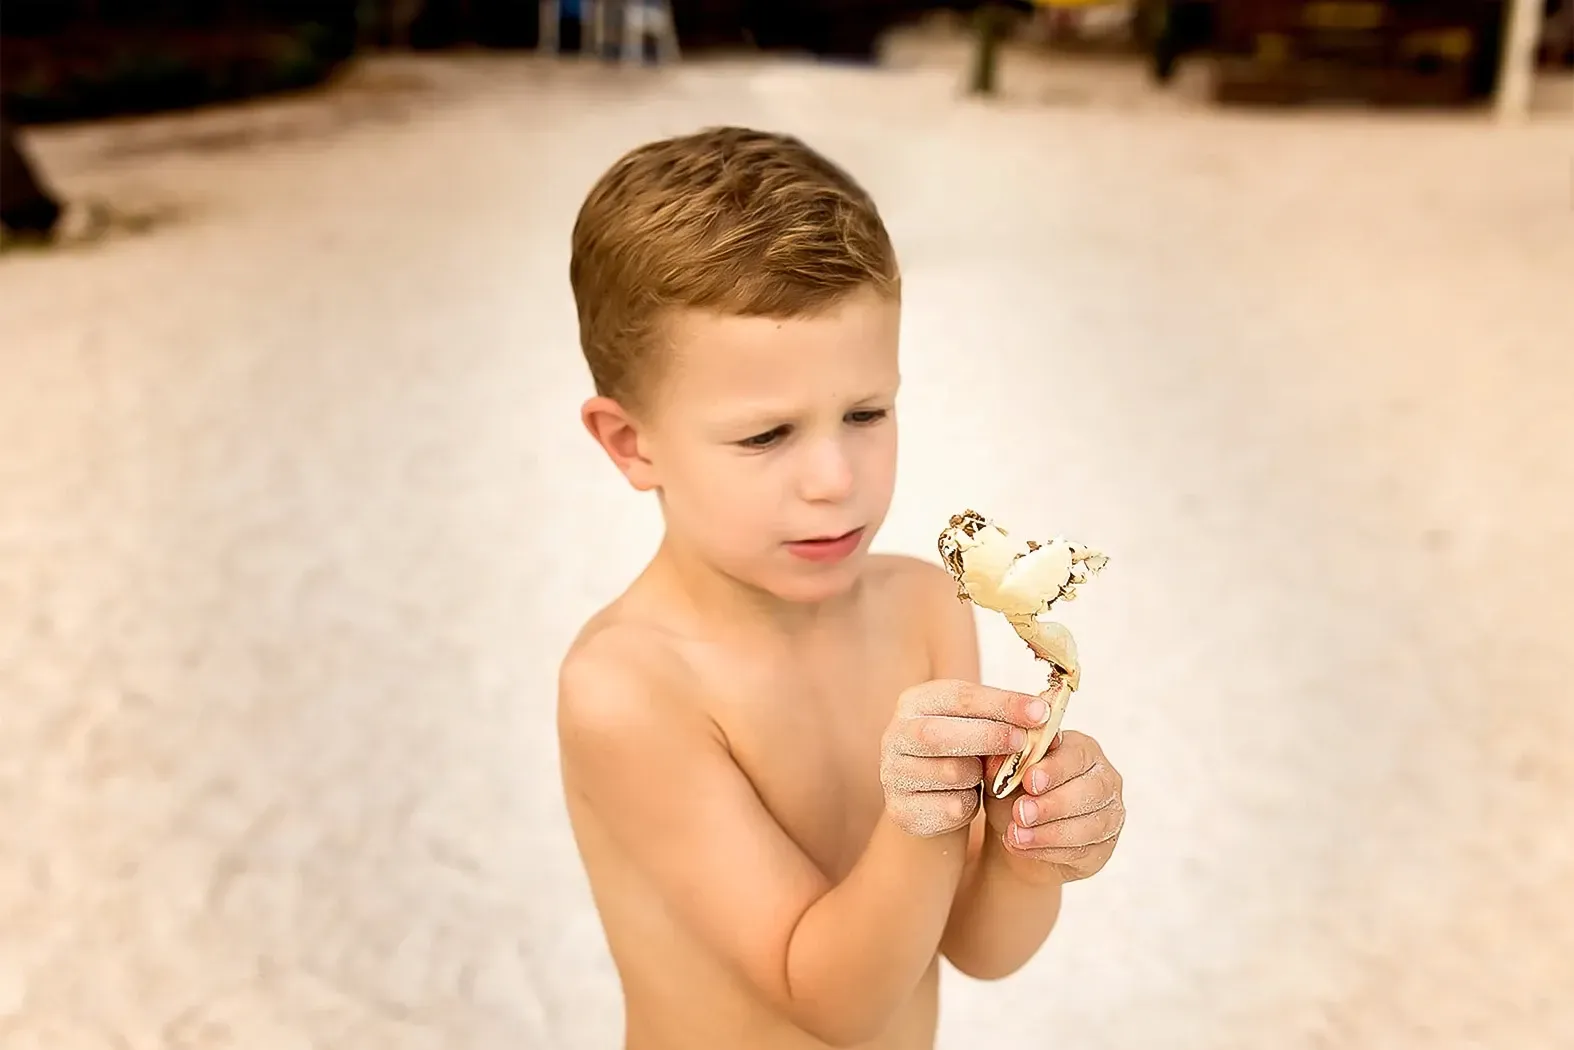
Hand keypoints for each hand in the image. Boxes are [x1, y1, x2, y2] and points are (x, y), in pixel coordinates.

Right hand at [880, 680, 1051, 838]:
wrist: (933, 798)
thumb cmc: (964, 751)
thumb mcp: (979, 726)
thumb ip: (1004, 719)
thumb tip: (1044, 715)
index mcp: (915, 702)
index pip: (959, 696)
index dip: (1001, 703)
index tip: (1040, 711)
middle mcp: (895, 735)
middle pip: (938, 734)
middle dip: (988, 736)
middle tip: (1023, 741)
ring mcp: (893, 774)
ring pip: (949, 773)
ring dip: (980, 776)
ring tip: (987, 776)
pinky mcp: (900, 810)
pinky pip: (949, 809)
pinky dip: (970, 805)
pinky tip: (969, 800)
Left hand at [983, 731, 1123, 882]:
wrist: (1016, 833)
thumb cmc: (1014, 793)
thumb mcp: (1002, 775)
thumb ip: (1002, 764)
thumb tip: (998, 759)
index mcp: (1082, 749)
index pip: (1077, 754)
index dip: (1055, 768)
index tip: (1029, 780)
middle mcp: (1103, 778)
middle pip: (1091, 789)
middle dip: (1053, 803)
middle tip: (1021, 812)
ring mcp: (1109, 814)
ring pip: (1090, 824)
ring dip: (1049, 832)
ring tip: (1016, 835)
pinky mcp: (1104, 847)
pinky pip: (1084, 850)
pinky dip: (1049, 850)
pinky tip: (1023, 847)